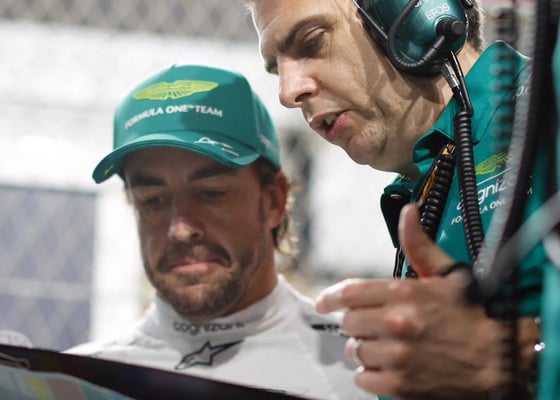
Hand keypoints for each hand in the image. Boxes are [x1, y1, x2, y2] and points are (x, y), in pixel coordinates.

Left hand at [316, 204, 507, 398]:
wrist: (498, 359)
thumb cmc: (471, 315)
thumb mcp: (446, 274)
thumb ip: (418, 245)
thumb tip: (408, 213)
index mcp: (403, 294)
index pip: (350, 293)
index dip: (330, 297)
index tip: (323, 303)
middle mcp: (396, 323)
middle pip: (349, 323)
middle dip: (355, 323)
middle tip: (370, 325)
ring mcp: (397, 356)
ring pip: (355, 350)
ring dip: (364, 348)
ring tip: (383, 346)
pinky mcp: (400, 385)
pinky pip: (364, 379)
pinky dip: (370, 374)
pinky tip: (386, 366)